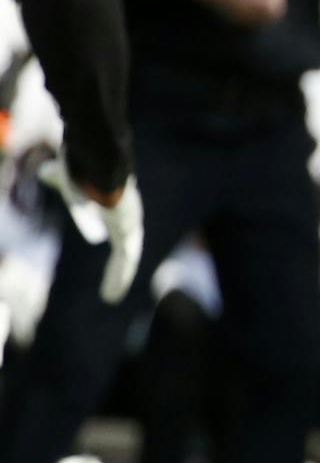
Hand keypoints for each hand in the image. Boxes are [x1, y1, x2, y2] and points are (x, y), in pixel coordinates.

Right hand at [38, 160, 143, 302]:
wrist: (99, 166)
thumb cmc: (82, 166)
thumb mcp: (67, 176)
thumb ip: (59, 177)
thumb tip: (45, 171)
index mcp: (114, 201)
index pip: (115, 222)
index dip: (112, 233)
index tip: (107, 242)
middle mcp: (127, 214)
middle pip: (126, 244)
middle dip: (121, 264)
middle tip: (114, 280)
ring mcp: (130, 223)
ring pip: (127, 256)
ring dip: (119, 275)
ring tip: (111, 296)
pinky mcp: (128, 233)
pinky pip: (125, 261)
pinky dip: (119, 277)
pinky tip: (111, 296)